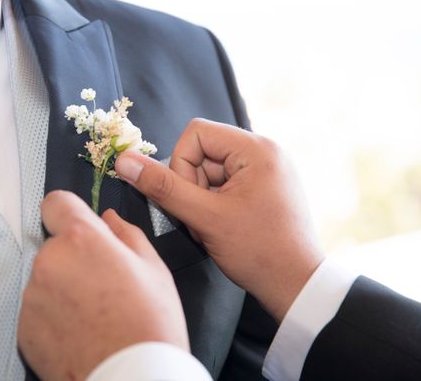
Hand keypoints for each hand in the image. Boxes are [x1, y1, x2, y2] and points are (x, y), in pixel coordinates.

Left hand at [18, 191, 188, 380]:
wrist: (130, 379)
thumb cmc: (148, 326)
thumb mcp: (153, 269)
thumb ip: (126, 234)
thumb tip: (109, 218)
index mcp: (82, 239)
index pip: (56, 202)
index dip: (68, 211)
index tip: (77, 224)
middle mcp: (50, 261)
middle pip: (54, 245)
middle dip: (73, 256)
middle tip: (101, 282)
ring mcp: (33, 295)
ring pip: (46, 277)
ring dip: (62, 286)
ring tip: (93, 311)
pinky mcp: (24, 326)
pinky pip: (37, 307)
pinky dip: (52, 314)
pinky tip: (79, 329)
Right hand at [115, 119, 324, 321]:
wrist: (297, 287)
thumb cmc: (258, 251)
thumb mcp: (204, 218)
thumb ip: (162, 187)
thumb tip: (124, 161)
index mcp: (256, 148)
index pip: (196, 133)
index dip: (181, 165)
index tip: (191, 199)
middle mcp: (264, 151)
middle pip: (202, 152)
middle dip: (193, 186)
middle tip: (202, 219)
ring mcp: (266, 169)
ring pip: (209, 171)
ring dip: (201, 199)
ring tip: (213, 227)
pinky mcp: (264, 186)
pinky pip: (224, 183)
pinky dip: (213, 204)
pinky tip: (223, 227)